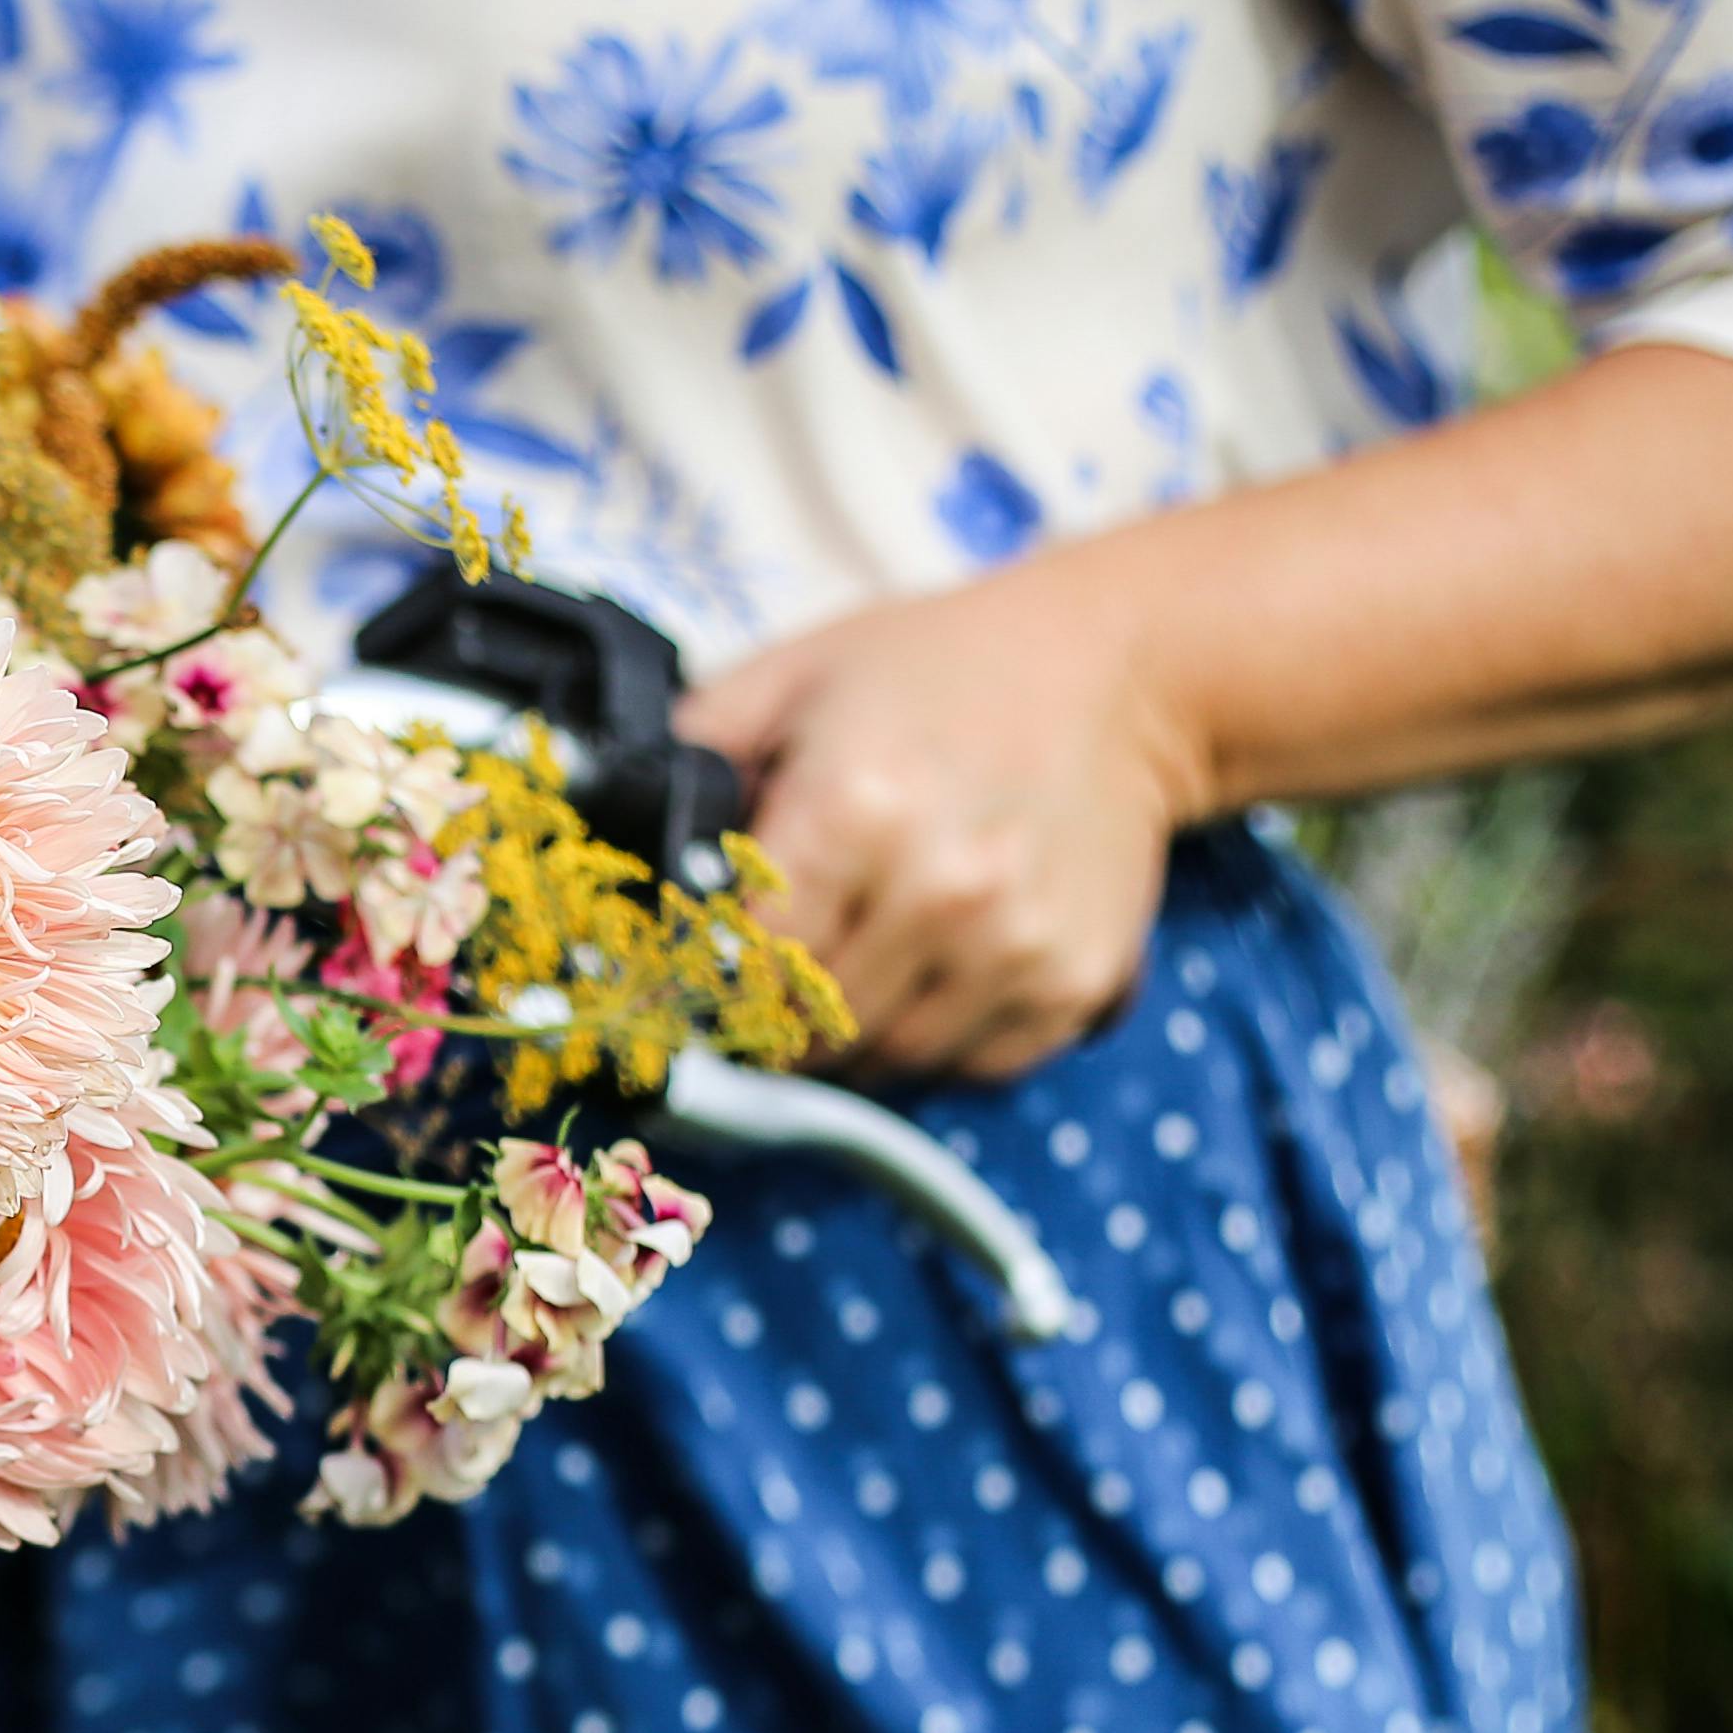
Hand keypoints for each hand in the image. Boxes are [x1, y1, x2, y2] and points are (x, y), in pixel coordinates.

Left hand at [676, 559, 1215, 1085]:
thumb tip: (610, 835)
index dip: (702, 983)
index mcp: (852, 811)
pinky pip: (971, 1064)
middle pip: (806, 1028)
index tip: (686, 984)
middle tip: (758, 990)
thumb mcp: (791, 678)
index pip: (739, 963)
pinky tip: (931, 972)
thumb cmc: (937, 667)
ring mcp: (1015, 944)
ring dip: (849, 1040)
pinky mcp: (1075, 980)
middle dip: (767, 1021)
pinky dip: (936, 1042)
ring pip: (886, 1059)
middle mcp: (940, 889)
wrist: (1122, 670)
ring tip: (849, 971)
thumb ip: (691, 757)